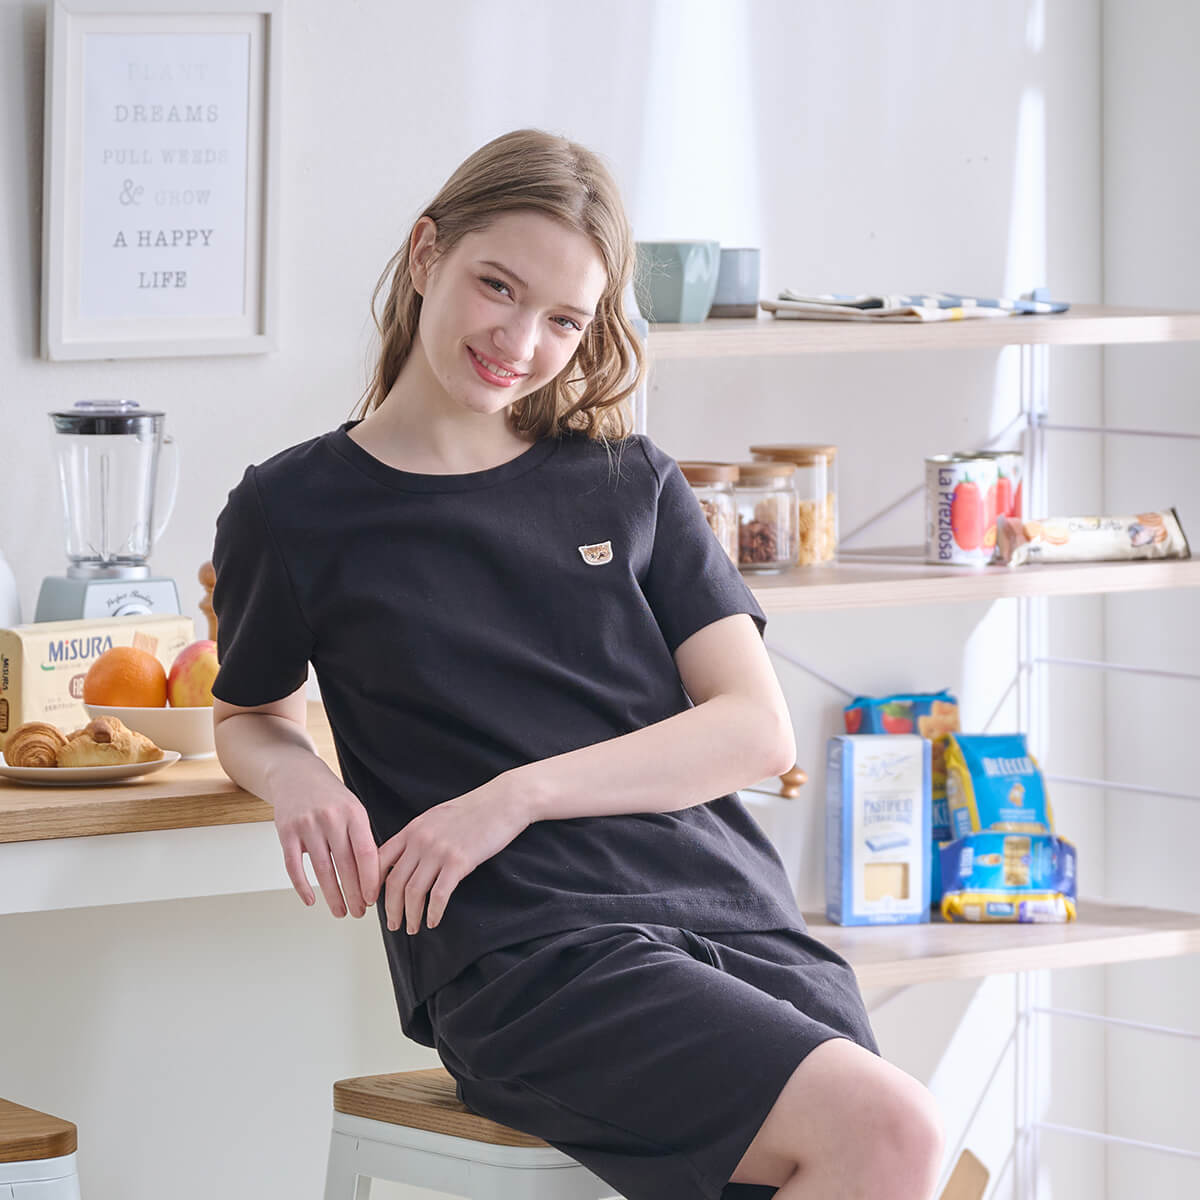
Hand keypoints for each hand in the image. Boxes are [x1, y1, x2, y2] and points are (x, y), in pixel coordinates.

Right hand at [270, 761, 380, 918]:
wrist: (296, 774)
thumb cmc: (330, 796)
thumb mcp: (353, 809)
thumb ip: (362, 837)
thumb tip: (374, 876)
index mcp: (353, 813)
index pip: (365, 853)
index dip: (370, 879)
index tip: (373, 899)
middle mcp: (330, 818)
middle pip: (345, 865)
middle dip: (354, 894)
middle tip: (359, 913)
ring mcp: (307, 825)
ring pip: (322, 869)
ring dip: (332, 895)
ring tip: (340, 911)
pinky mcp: (286, 832)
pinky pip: (294, 866)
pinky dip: (302, 887)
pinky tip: (311, 901)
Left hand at [378, 774, 533, 934]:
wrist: (503, 801)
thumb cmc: (474, 810)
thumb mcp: (437, 817)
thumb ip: (419, 835)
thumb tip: (405, 859)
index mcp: (413, 829)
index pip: (379, 860)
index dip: (371, 885)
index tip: (373, 902)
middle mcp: (421, 840)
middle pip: (394, 882)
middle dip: (390, 909)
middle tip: (393, 924)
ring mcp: (439, 851)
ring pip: (413, 892)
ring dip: (410, 915)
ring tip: (412, 928)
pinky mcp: (459, 862)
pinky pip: (439, 895)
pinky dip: (433, 912)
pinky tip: (433, 921)